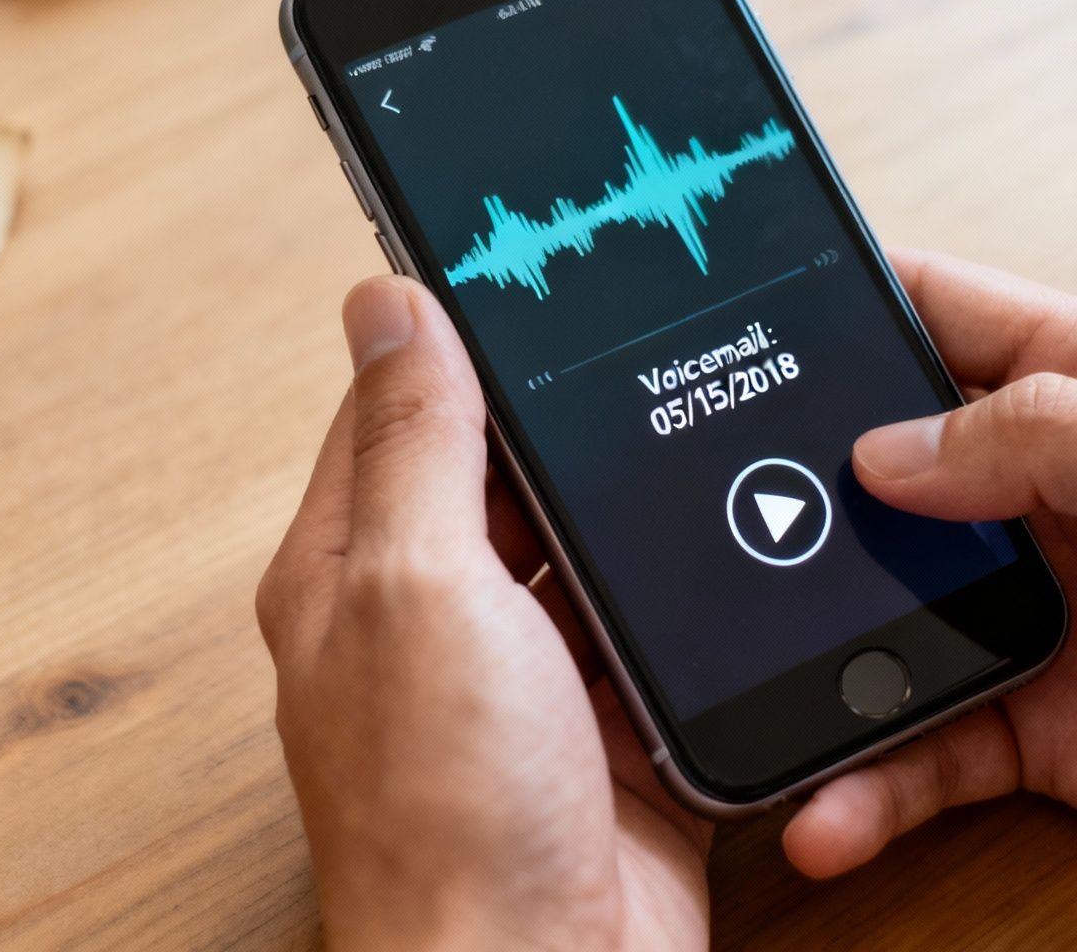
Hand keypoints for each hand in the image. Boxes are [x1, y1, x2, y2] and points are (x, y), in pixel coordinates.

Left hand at [258, 277, 711, 951]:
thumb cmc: (447, 812)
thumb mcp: (418, 587)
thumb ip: (414, 442)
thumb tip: (387, 300)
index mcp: (350, 572)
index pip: (393, 409)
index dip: (451, 334)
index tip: (519, 265)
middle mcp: (428, 621)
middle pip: (501, 477)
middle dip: (566, 422)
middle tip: (638, 335)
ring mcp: (520, 680)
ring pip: (584, 552)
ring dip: (631, 512)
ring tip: (693, 426)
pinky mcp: (606, 731)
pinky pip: (649, 634)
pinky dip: (682, 602)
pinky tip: (726, 553)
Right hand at [784, 250, 1076, 927]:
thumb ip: (1057, 438)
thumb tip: (890, 448)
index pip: (958, 318)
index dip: (851, 304)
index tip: (740, 313)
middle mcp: (1069, 497)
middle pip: (892, 470)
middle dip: (794, 492)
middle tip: (695, 523)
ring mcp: (1051, 613)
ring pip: (887, 614)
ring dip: (813, 650)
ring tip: (736, 688)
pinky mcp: (1050, 730)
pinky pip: (927, 744)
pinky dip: (868, 775)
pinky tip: (828, 804)